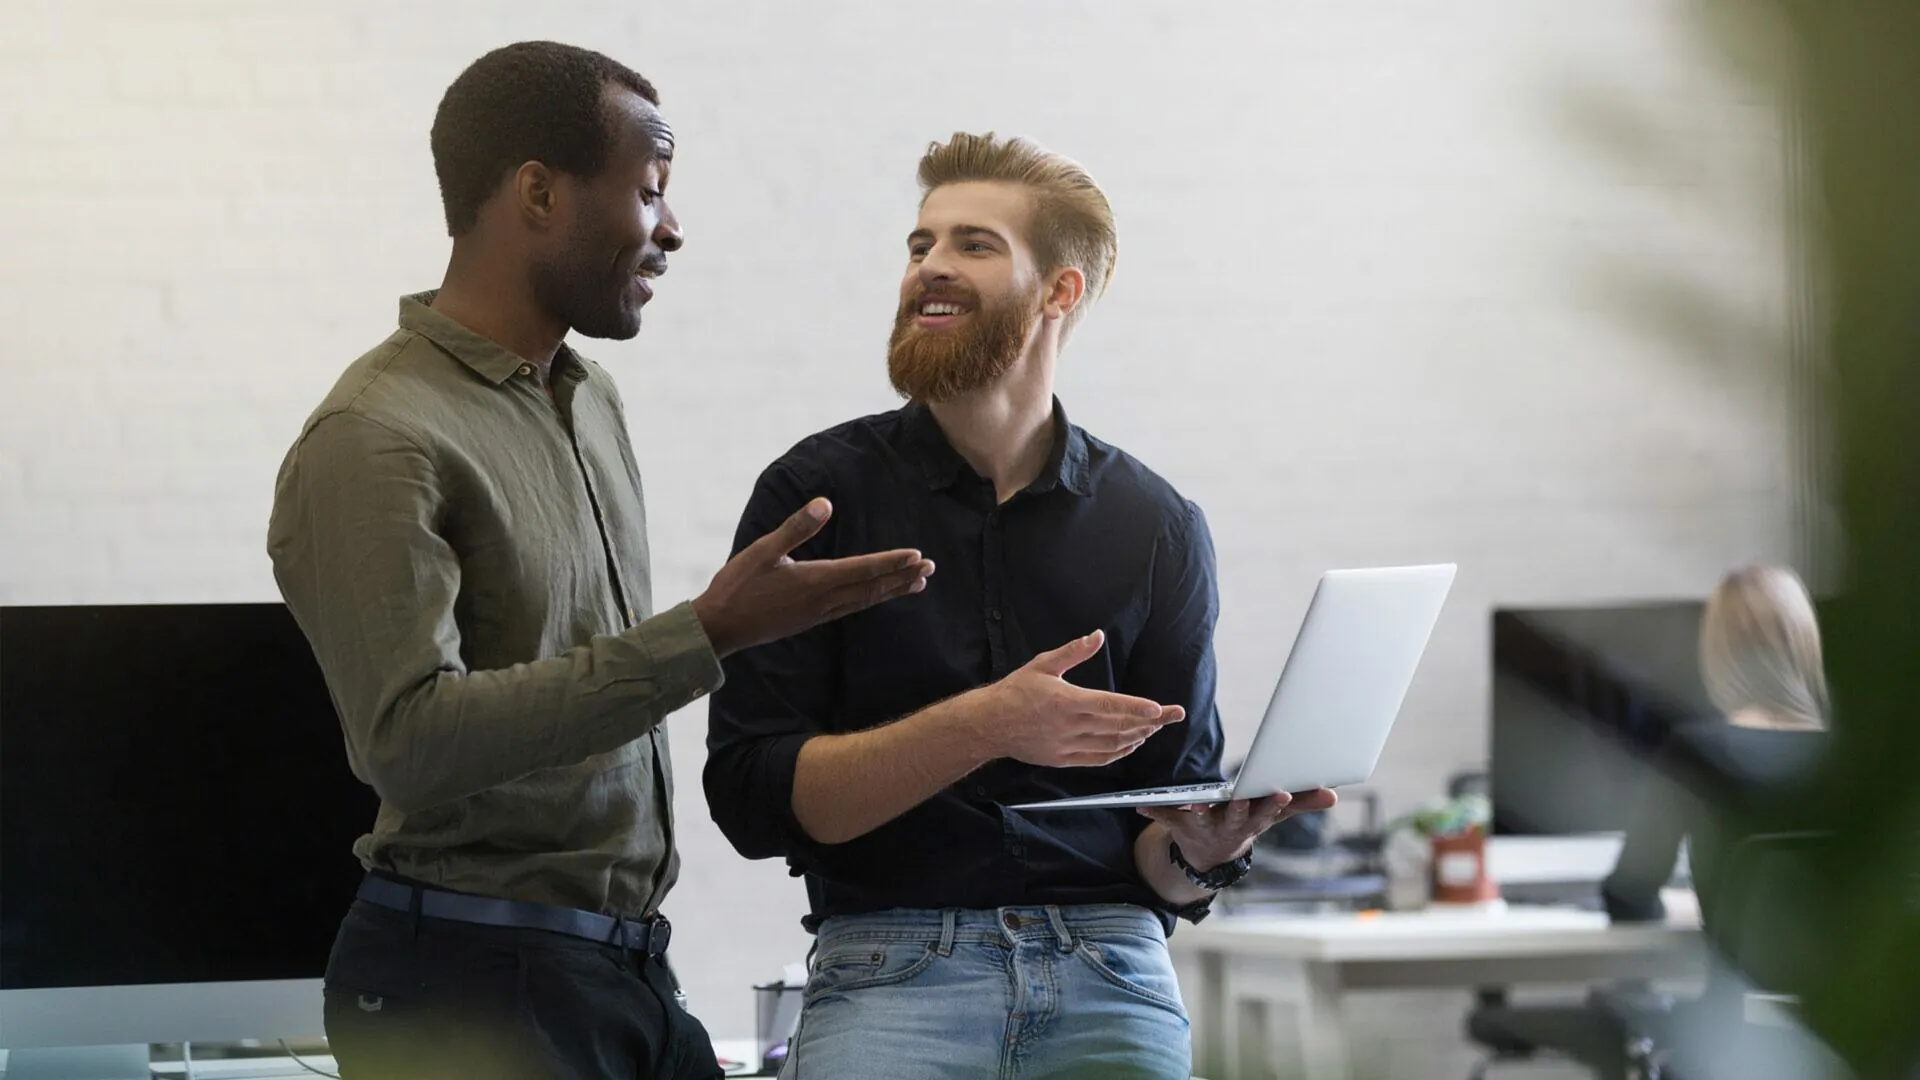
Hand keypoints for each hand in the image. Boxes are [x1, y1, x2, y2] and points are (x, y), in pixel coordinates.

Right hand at [694, 497, 934, 657]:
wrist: (719, 628)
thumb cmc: (737, 586)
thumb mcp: (763, 550)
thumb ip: (796, 527)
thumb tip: (825, 504)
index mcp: (814, 581)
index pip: (863, 570)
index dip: (891, 562)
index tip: (917, 556)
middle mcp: (822, 601)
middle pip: (871, 588)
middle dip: (902, 577)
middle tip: (930, 568)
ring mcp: (818, 614)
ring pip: (864, 601)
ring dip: (892, 590)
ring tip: (917, 583)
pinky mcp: (810, 620)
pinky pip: (850, 609)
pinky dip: (870, 600)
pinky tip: (876, 596)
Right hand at [976, 630, 1184, 766]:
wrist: (989, 725)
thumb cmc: (1015, 691)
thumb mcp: (1042, 664)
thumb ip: (1073, 652)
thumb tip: (1097, 636)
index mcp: (1067, 701)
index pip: (1110, 705)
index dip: (1137, 708)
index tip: (1160, 709)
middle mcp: (1071, 726)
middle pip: (1118, 726)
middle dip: (1150, 721)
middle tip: (1173, 716)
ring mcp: (1068, 746)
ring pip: (1112, 745)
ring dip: (1137, 736)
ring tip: (1155, 727)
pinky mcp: (1064, 759)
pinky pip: (1098, 759)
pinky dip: (1119, 752)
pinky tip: (1131, 744)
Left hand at [1138, 788, 1337, 869]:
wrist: (1210, 853)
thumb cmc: (1245, 822)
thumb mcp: (1272, 814)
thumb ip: (1301, 803)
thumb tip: (1332, 795)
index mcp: (1252, 820)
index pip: (1267, 811)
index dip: (1274, 802)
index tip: (1282, 791)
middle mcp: (1229, 826)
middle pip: (1236, 817)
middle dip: (1241, 808)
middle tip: (1242, 797)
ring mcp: (1205, 827)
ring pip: (1203, 820)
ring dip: (1198, 813)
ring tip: (1195, 806)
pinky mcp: (1180, 825)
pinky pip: (1166, 817)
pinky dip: (1153, 811)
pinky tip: (1139, 805)